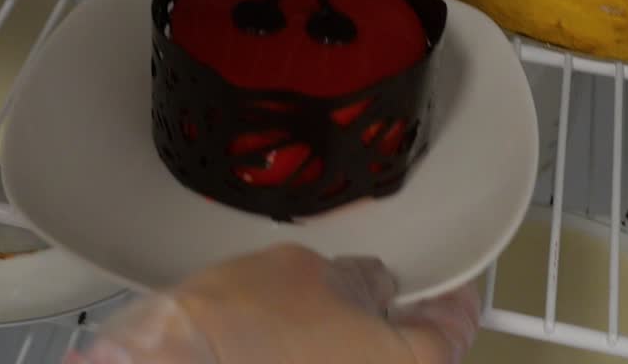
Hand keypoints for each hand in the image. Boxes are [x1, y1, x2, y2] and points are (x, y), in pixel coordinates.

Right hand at [72, 244, 480, 363]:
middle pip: (411, 357)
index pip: (455, 329)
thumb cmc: (245, 323)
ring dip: (355, 344)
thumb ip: (362, 280)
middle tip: (382, 292)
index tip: (449, 284)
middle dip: (397, 324)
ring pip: (363, 363)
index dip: (451, 297)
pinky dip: (324, 356)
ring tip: (324, 314)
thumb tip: (375, 287)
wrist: (172, 360)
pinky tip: (295, 341)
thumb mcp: (315, 273)